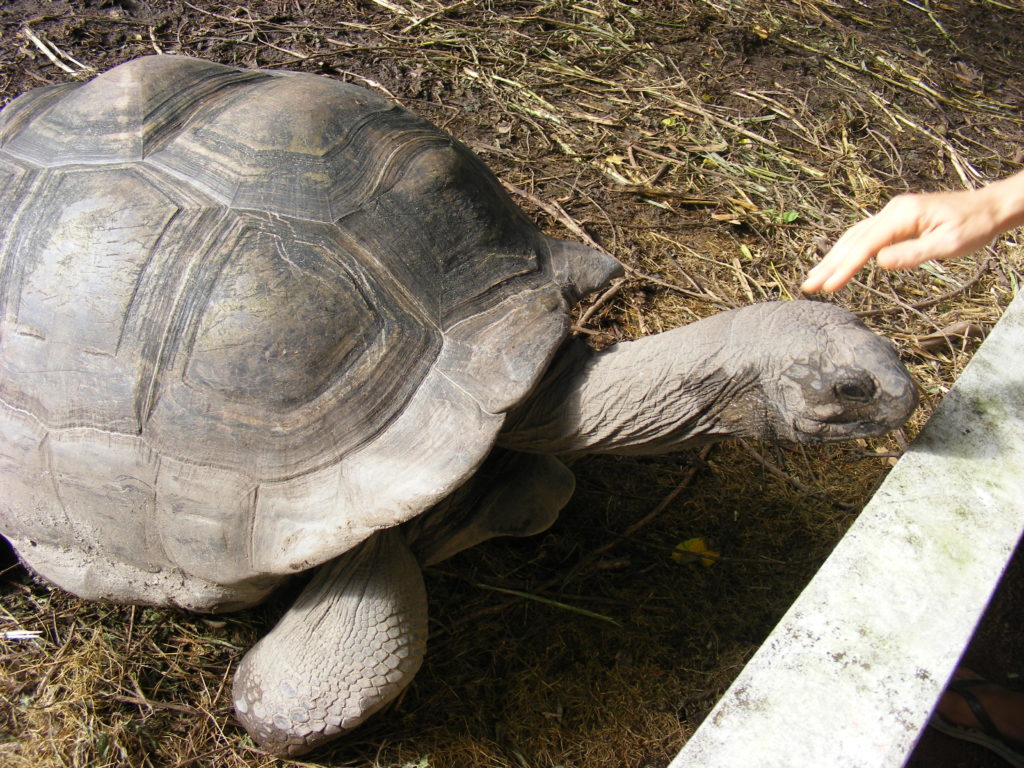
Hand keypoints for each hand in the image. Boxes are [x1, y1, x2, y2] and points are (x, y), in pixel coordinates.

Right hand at [801, 173, 1023, 292]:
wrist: (990, 207)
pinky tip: (837, 261)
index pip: (866, 245)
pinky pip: (864, 236)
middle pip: (852, 240)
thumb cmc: (974, 226)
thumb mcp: (948, 244)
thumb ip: (913, 253)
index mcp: (902, 215)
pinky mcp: (895, 220)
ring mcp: (892, 214)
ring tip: (814, 278)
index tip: (828, 287)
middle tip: (807, 286)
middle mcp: (892, 211)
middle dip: (829, 264)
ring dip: (833, 258)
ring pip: (854, 237)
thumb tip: (879, 262)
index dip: (845, 267)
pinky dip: (847, 250)